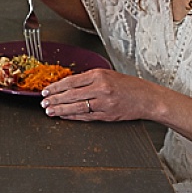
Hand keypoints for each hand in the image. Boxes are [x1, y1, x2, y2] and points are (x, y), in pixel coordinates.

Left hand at [39, 68, 153, 121]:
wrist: (147, 98)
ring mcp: (104, 103)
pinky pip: (86, 117)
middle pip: (71, 94)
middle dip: (54, 99)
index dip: (56, 86)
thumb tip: (69, 85)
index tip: (46, 90)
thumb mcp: (109, 75)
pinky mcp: (107, 115)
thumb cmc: (129, 85)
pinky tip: (64, 117)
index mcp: (99, 75)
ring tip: (49, 111)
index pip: (71, 81)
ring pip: (76, 107)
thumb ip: (90, 79)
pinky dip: (73, 117)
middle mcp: (101, 88)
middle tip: (43, 102)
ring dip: (60, 109)